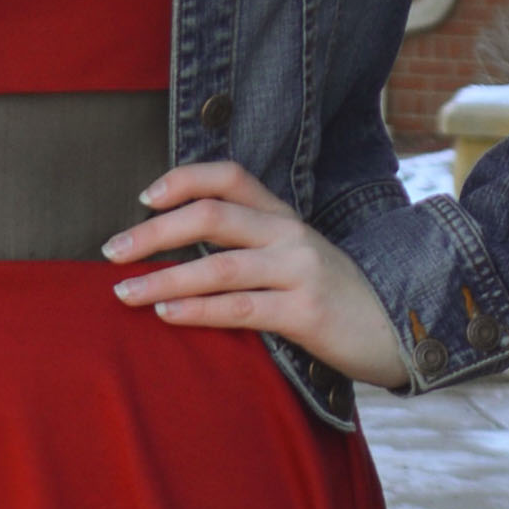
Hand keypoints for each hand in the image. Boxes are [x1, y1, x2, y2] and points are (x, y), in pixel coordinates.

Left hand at [102, 159, 408, 388]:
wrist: (397, 332)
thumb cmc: (334, 300)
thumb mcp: (295, 262)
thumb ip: (252, 248)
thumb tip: (181, 251)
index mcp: (285, 218)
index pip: (231, 177)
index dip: (184, 179)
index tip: (145, 197)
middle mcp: (290, 235)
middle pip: (212, 215)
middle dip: (154, 232)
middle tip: (112, 251)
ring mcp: (300, 272)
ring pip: (218, 265)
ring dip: (163, 278)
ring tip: (124, 293)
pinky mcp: (306, 312)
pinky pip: (240, 308)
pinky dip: (197, 310)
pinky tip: (166, 314)